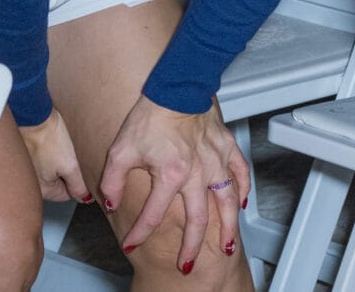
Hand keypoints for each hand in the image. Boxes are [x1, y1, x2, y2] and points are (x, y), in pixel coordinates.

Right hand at [17, 110, 91, 203]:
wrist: (33, 118)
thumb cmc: (48, 139)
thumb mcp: (70, 166)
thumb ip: (78, 186)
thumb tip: (84, 199)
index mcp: (42, 190)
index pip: (67, 195)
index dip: (78, 183)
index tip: (82, 170)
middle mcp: (33, 184)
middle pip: (59, 185)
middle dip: (68, 174)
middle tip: (72, 158)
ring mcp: (29, 170)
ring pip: (52, 172)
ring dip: (60, 164)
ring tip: (63, 150)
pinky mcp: (28, 157)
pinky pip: (44, 162)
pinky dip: (51, 155)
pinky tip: (56, 145)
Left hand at [99, 94, 248, 266]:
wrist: (177, 88)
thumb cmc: (150, 115)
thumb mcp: (120, 150)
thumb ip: (114, 182)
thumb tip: (113, 204)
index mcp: (171, 174)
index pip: (153, 215)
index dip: (139, 233)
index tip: (130, 244)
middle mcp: (197, 172)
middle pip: (197, 219)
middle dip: (190, 247)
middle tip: (186, 265)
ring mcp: (215, 161)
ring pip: (226, 201)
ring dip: (226, 227)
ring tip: (225, 246)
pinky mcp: (226, 147)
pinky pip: (240, 173)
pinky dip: (242, 189)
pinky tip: (241, 202)